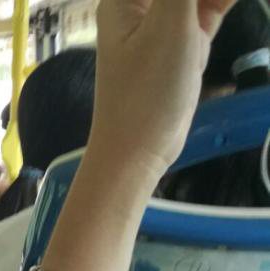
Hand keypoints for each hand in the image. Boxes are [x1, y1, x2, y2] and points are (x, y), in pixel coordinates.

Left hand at [88, 0, 235, 179]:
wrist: (139, 151)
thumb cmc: (146, 91)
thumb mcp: (171, 22)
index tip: (208, 2)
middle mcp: (143, 1)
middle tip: (211, 10)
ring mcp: (167, 18)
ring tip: (220, 8)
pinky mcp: (187, 37)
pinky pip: (213, 2)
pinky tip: (236, 2)